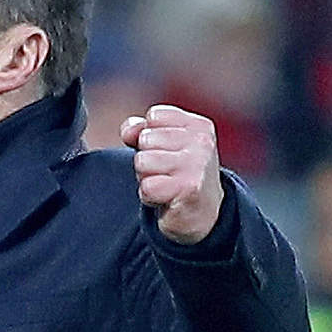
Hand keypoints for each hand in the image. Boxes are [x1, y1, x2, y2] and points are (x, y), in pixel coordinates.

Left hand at [120, 105, 224, 244]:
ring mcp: (197, 164)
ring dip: (146, 178)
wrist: (201, 215)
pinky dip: (149, 196)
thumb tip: (129, 132)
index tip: (167, 153)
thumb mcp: (161, 145)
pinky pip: (146, 186)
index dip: (149, 137)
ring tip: (166, 184)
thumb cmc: (177, 175)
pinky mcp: (189, 188)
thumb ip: (140, 130)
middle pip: (145, 139)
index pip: (154, 116)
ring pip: (142, 161)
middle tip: (166, 174)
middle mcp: (202, 141)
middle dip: (147, 160)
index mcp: (198, 125)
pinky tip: (166, 198)